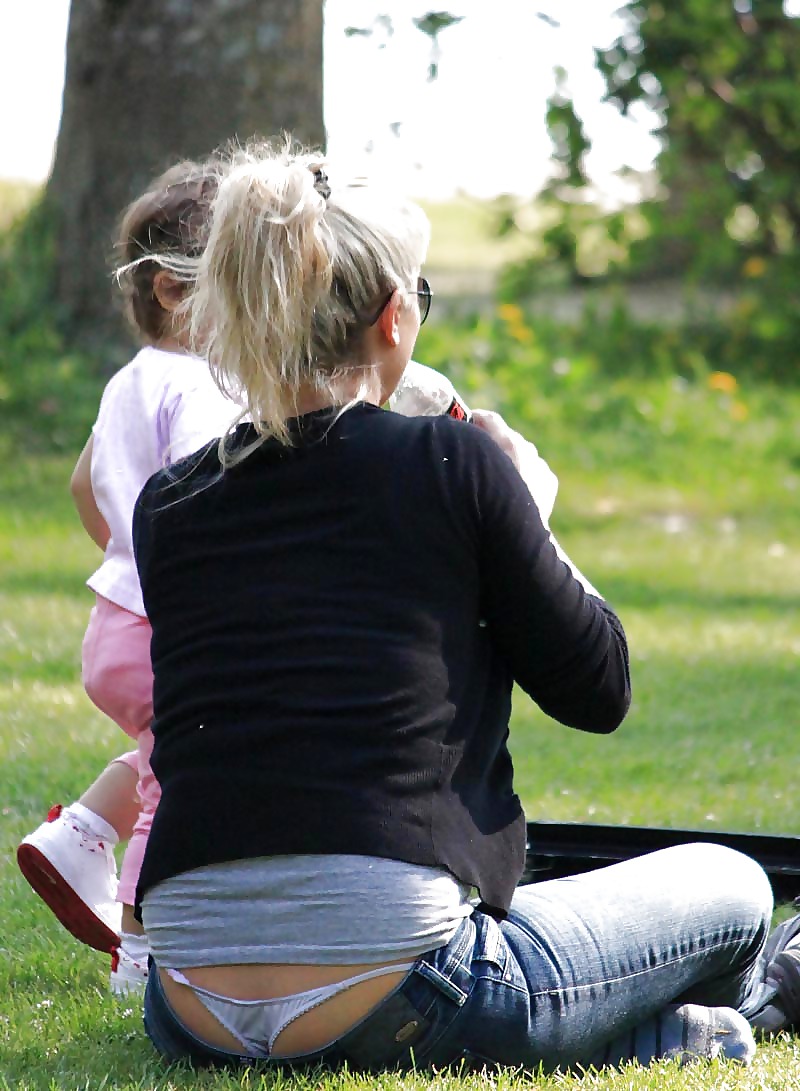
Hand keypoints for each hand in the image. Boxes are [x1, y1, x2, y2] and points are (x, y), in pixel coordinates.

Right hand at [471, 409, 558, 529]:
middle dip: (492, 442)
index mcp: (508, 444)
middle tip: (476, 453)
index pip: (490, 419)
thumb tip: (460, 441)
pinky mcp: (549, 480)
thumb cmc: (490, 506)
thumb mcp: (472, 477)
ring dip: (509, 459)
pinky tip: (513, 491)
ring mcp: (540, 465)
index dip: (475, 418)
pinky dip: (524, 475)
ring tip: (496, 476)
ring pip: (521, 454)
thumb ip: (468, 454)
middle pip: (506, 437)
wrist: (521, 535)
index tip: (465, 421)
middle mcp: (527, 449)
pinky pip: (534, 470)